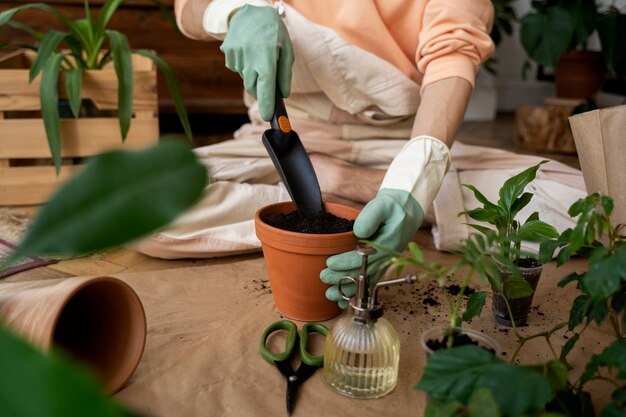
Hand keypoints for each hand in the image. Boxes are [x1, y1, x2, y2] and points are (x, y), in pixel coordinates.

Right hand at [220, 5, 293, 120]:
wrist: (249, 10)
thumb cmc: (273, 31)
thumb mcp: (286, 49)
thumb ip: (285, 73)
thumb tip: (283, 94)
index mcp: (265, 58)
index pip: (265, 87)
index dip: (267, 104)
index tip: (268, 117)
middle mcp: (248, 59)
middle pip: (254, 87)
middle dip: (261, 89)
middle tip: (268, 78)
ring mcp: (235, 57)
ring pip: (245, 78)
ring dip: (253, 74)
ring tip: (258, 55)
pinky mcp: (228, 54)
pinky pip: (237, 68)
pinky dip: (244, 65)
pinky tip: (248, 51)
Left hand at [320, 188, 423, 307]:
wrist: (407, 209)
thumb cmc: (393, 206)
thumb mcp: (383, 204)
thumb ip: (370, 217)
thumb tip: (358, 232)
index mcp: (388, 243)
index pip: (364, 258)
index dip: (346, 262)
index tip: (330, 263)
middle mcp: (388, 257)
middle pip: (364, 273)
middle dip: (343, 278)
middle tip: (324, 278)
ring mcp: (385, 262)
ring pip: (367, 281)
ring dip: (349, 290)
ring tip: (331, 295)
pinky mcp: (381, 263)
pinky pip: (369, 280)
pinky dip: (357, 291)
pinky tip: (345, 300)